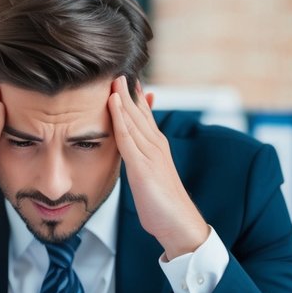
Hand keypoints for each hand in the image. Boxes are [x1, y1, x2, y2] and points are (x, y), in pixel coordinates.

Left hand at [108, 76, 209, 258]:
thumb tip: (131, 153)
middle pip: (139, 111)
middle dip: (128, 89)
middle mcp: (155, 145)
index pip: (143, 115)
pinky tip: (112, 103)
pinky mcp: (143, 167)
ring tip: (113, 76)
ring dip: (122, 96)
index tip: (123, 78)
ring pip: (133, 119)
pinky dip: (120, 118)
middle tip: (117, 68)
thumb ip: (141, 161)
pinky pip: (128, 137)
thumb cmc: (163, 205)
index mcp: (156, 147)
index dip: (133, 96)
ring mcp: (150, 154)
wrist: (179, 225)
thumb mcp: (149, 176)